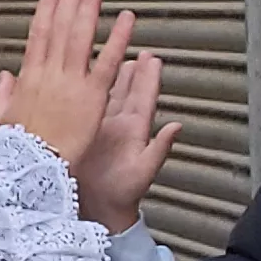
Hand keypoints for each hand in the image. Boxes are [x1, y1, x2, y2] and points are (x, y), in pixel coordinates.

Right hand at [0, 0, 130, 174]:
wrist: (30, 171)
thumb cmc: (16, 153)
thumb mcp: (3, 121)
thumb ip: (4, 97)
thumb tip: (3, 79)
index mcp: (29, 79)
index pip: (39, 34)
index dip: (47, 7)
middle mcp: (49, 74)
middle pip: (60, 25)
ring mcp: (71, 83)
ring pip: (81, 36)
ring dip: (89, 5)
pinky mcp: (92, 97)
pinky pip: (108, 63)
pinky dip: (118, 39)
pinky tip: (125, 19)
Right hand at [75, 43, 178, 232]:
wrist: (97, 210)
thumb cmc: (123, 194)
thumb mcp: (144, 171)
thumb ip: (160, 148)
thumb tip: (176, 126)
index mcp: (135, 131)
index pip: (144, 98)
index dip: (149, 78)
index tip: (152, 58)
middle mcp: (119, 126)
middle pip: (127, 91)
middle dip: (132, 70)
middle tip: (136, 50)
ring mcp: (101, 128)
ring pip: (108, 96)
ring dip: (111, 76)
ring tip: (114, 56)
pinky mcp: (84, 133)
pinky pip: (88, 107)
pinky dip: (88, 92)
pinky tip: (84, 80)